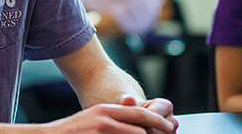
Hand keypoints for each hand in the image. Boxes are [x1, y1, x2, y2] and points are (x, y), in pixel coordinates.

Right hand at [42, 101, 176, 133]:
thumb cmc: (72, 132)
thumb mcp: (94, 120)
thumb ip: (113, 120)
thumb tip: (136, 127)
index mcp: (107, 110)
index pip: (140, 113)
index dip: (158, 122)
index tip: (169, 128)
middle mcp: (106, 117)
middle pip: (143, 126)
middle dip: (158, 133)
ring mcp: (102, 129)